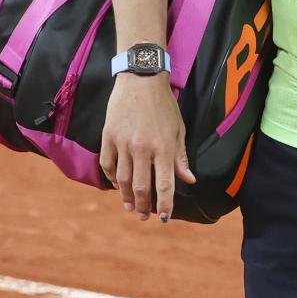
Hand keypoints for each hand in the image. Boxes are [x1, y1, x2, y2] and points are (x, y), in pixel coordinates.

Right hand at [98, 73, 194, 220]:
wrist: (141, 78)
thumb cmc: (164, 105)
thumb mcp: (178, 129)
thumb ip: (181, 157)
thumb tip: (189, 180)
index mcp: (164, 147)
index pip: (165, 184)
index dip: (165, 204)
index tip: (165, 219)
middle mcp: (142, 148)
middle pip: (141, 187)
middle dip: (143, 206)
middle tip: (143, 217)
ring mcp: (123, 142)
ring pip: (123, 179)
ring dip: (126, 197)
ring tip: (130, 207)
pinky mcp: (108, 135)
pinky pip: (107, 164)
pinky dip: (112, 178)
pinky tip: (117, 185)